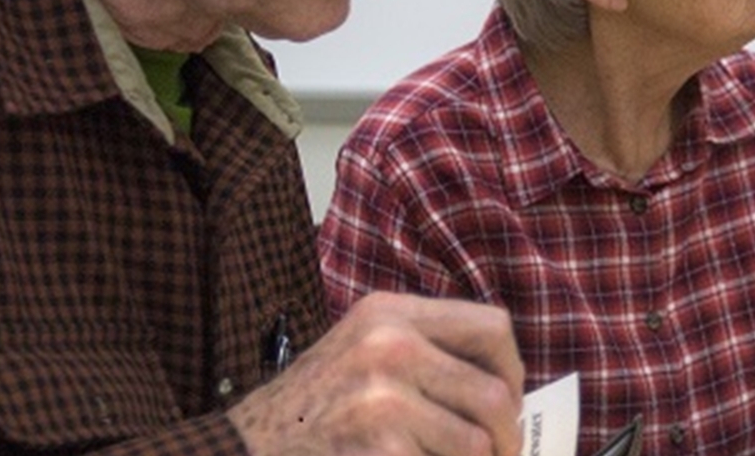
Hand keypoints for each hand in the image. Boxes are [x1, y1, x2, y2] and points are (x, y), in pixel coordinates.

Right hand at [230, 292, 524, 455]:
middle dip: (507, 436)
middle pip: (496, 393)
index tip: (510, 401)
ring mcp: (381, 396)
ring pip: (477, 444)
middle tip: (501, 455)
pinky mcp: (379, 444)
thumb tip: (508, 388)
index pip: (492, 328)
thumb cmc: (311, 411)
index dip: (513, 370)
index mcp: (389, 313)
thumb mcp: (361, 354)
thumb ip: (425, 354)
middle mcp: (388, 344)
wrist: (241, 450)